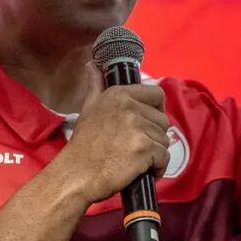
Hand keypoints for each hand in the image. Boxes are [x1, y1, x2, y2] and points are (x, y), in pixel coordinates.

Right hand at [58, 63, 170, 203]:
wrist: (76, 175)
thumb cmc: (83, 146)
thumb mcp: (88, 109)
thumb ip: (95, 86)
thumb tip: (92, 65)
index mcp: (119, 94)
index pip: (157, 95)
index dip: (156, 111)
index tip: (147, 125)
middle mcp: (130, 107)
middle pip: (163, 121)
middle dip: (154, 137)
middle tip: (135, 148)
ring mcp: (138, 127)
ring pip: (164, 140)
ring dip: (155, 154)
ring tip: (136, 161)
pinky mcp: (144, 148)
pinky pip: (164, 158)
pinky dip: (158, 168)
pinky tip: (143, 172)